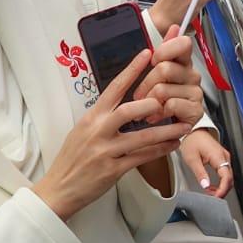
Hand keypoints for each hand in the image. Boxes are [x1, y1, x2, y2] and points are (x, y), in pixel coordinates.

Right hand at [35, 49, 194, 220]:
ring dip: (166, 131)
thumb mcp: (82, 131)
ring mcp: (105, 151)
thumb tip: (125, 103)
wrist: (58, 189)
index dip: (131, 70)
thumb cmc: (72, 158)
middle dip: (153, 104)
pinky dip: (160, 151)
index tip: (147, 54)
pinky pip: (142, 158)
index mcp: (91, 117)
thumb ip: (103, 117)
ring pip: (142, 137)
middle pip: (129, 110)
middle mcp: (98, 131)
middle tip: (171, 101)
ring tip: (184, 126)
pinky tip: (173, 145)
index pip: (113, 88)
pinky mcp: (112, 170)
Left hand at [133, 27, 206, 123]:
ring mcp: (195, 93)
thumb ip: (164, 49)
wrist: (165, 128)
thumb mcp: (155, 73)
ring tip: (148, 108)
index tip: (154, 60)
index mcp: (183, 62)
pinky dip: (158, 113)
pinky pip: (171, 105)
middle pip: (164, 68)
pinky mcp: (195, 111)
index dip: (165, 50)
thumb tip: (173, 27)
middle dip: (145, 83)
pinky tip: (157, 116)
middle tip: (141, 94)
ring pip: (163, 89)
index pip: (183, 44)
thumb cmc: (158, 99)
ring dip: (149, 102)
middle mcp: (192, 76)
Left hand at [179, 127, 232, 196]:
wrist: (193, 131)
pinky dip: (220, 182)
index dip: (223, 189)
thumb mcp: (192, 159)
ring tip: (210, 193)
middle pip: (229, 178)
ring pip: (228, 177)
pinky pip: (225, 173)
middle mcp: (224, 157)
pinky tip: (212, 186)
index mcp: (218, 156)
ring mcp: (224, 157)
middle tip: (212, 197)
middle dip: (222, 190)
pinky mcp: (222, 158)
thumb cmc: (192, 141)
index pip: (226, 177)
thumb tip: (206, 186)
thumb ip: (200, 173)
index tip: (216, 197)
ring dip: (221, 187)